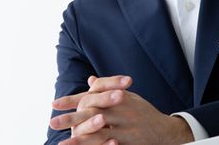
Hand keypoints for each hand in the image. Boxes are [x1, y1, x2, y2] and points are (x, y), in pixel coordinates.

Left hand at [50, 75, 193, 144]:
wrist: (166, 131)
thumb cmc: (143, 113)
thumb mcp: (128, 97)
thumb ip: (108, 89)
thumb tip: (91, 79)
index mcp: (119, 97)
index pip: (92, 96)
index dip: (73, 100)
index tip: (55, 104)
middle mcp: (122, 111)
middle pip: (92, 113)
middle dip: (71, 118)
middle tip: (52, 122)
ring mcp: (126, 129)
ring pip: (99, 134)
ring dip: (79, 140)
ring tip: (62, 144)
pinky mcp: (130, 142)